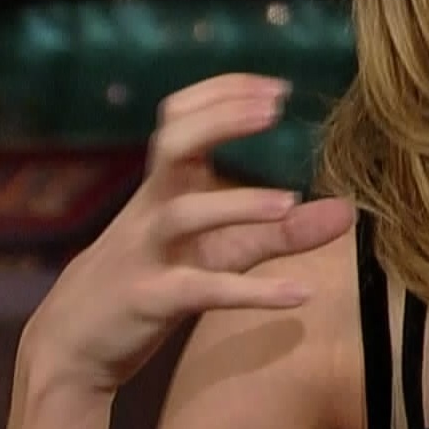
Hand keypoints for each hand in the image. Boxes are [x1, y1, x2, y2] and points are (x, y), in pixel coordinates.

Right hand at [21, 74, 354, 395]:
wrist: (78, 341)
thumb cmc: (159, 276)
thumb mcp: (222, 250)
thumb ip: (282, 230)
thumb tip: (349, 212)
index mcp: (167, 184)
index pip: (181, 117)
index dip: (223, 93)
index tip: (277, 88)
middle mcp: (154, 207)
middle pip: (173, 145)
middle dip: (220, 120)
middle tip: (273, 109)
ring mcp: (147, 252)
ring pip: (183, 215)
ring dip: (238, 204)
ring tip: (289, 201)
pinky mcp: (149, 301)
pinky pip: (199, 291)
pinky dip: (251, 292)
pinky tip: (301, 295)